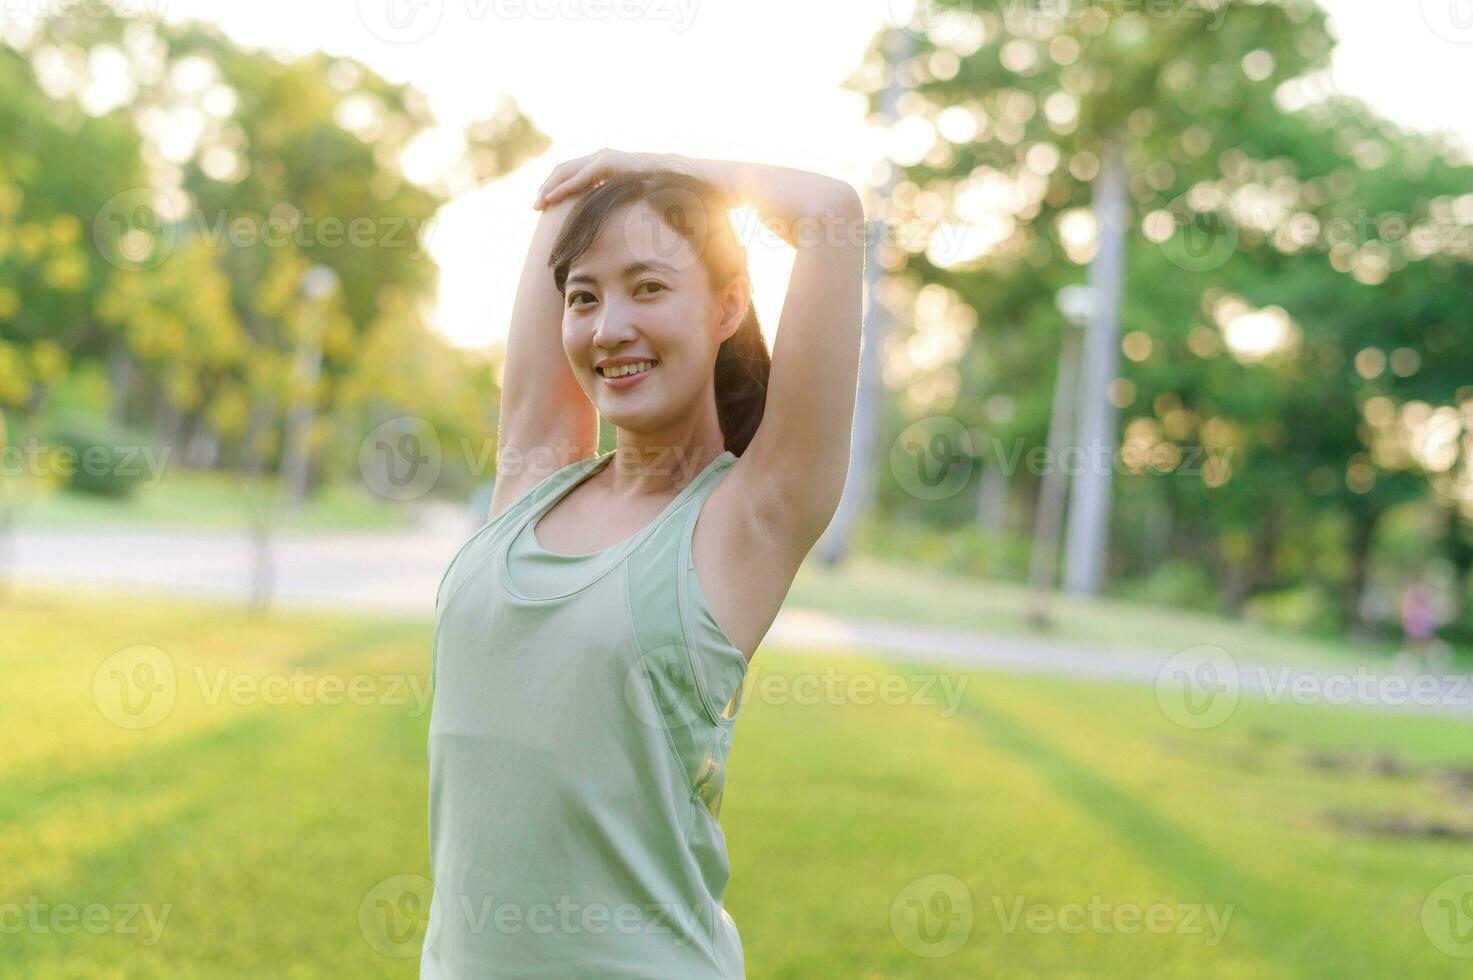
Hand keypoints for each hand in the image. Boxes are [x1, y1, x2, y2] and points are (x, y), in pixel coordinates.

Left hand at [532, 148, 675, 209]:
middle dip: (546, 187)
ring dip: (550, 187)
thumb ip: (614, 201)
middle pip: (563, 169)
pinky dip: (564, 188)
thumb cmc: (656, 188)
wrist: (674, 176)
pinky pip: (580, 177)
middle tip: (534, 207)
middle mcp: (599, 157)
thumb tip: (607, 220)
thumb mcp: (629, 195)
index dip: (555, 187)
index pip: (571, 173)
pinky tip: (552, 199)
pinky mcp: (607, 163)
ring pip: (566, 171)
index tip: (544, 205)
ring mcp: (603, 157)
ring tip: (539, 203)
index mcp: (602, 164)